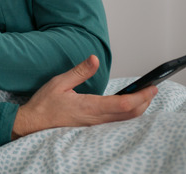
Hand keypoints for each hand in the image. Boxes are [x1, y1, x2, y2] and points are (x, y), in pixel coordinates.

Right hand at [12, 55, 157, 138]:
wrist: (34, 123)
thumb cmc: (45, 104)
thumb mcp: (59, 82)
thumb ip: (79, 71)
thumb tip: (94, 59)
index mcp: (89, 106)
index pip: (123, 104)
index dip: (140, 96)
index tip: (151, 88)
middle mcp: (96, 118)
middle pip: (130, 114)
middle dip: (145, 102)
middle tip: (152, 89)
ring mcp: (95, 124)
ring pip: (125, 119)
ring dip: (138, 108)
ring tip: (143, 95)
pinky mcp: (93, 126)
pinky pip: (117, 122)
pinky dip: (128, 113)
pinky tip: (127, 105)